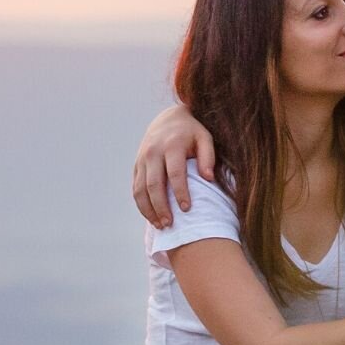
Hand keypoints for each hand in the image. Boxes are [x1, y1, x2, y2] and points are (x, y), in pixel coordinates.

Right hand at [132, 104, 216, 227]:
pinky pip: (135, 188)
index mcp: (171, 145)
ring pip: (140, 189)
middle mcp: (153, 152)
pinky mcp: (137, 166)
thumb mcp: (205, 138)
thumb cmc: (192, 132)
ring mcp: (142, 159)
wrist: (169, 119)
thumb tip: (208, 178)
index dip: (180, 192)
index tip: (187, 209)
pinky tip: (152, 216)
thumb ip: (208, 156)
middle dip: (161, 206)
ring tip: (160, 225)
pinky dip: (142, 204)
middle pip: (154, 184)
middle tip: (170, 224)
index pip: (174, 173)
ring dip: (148, 209)